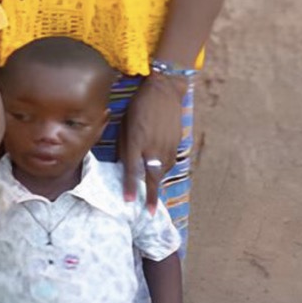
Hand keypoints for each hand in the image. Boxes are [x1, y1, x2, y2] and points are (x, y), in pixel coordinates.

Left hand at [121, 73, 184, 209]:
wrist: (164, 91)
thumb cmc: (138, 105)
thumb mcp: (126, 123)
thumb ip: (125, 144)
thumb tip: (125, 162)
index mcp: (137, 141)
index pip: (133, 169)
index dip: (130, 187)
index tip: (129, 202)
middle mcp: (153, 146)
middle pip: (152, 177)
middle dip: (151, 196)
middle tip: (150, 211)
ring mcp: (167, 146)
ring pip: (162, 171)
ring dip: (157, 182)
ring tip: (153, 194)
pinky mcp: (176, 143)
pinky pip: (169, 161)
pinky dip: (163, 169)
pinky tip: (159, 171)